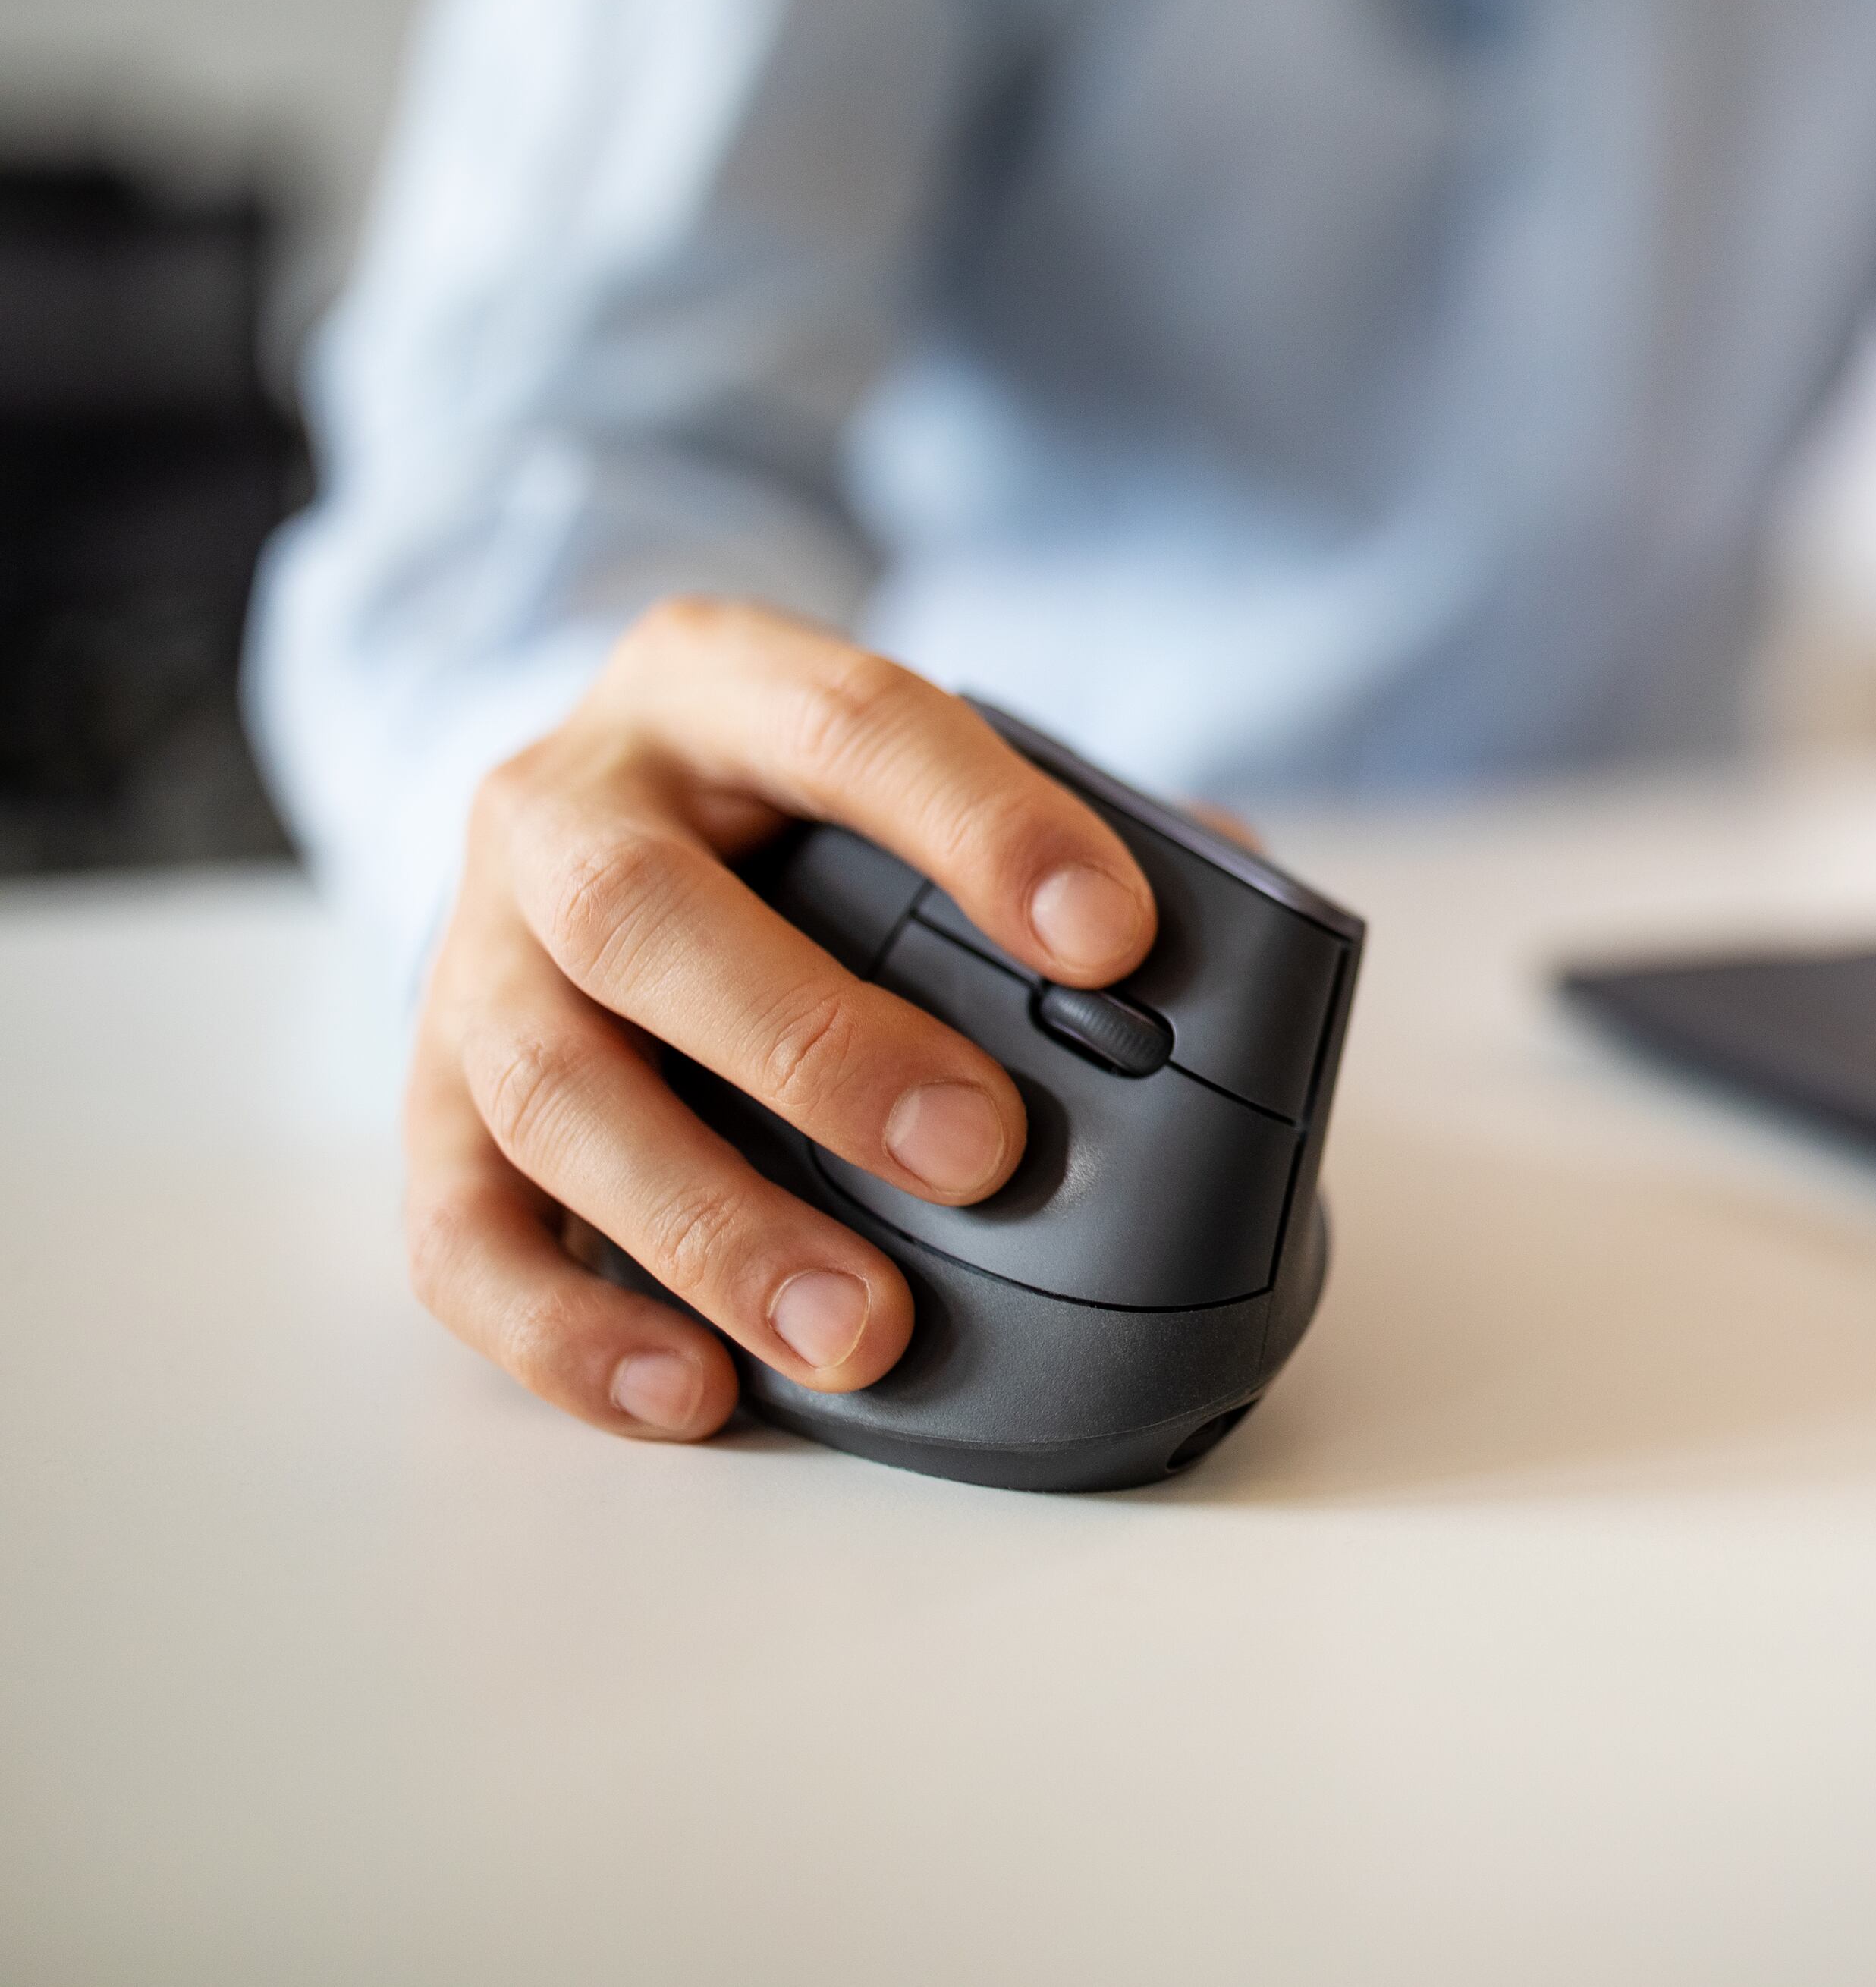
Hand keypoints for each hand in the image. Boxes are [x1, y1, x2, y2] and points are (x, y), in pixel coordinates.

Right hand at [402, 598, 1156, 1441]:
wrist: (599, 806)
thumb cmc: (798, 805)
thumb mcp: (908, 762)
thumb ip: (1064, 830)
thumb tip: (1245, 931)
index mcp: (716, 684)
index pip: (851, 725)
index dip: (985, 826)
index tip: (1115, 938)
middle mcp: (567, 804)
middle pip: (646, 916)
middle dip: (817, 1047)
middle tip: (982, 1155)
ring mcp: (475, 957)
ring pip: (547, 1087)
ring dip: (707, 1222)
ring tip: (858, 1329)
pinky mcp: (430, 1105)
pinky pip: (460, 1231)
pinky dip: (570, 1328)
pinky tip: (693, 1391)